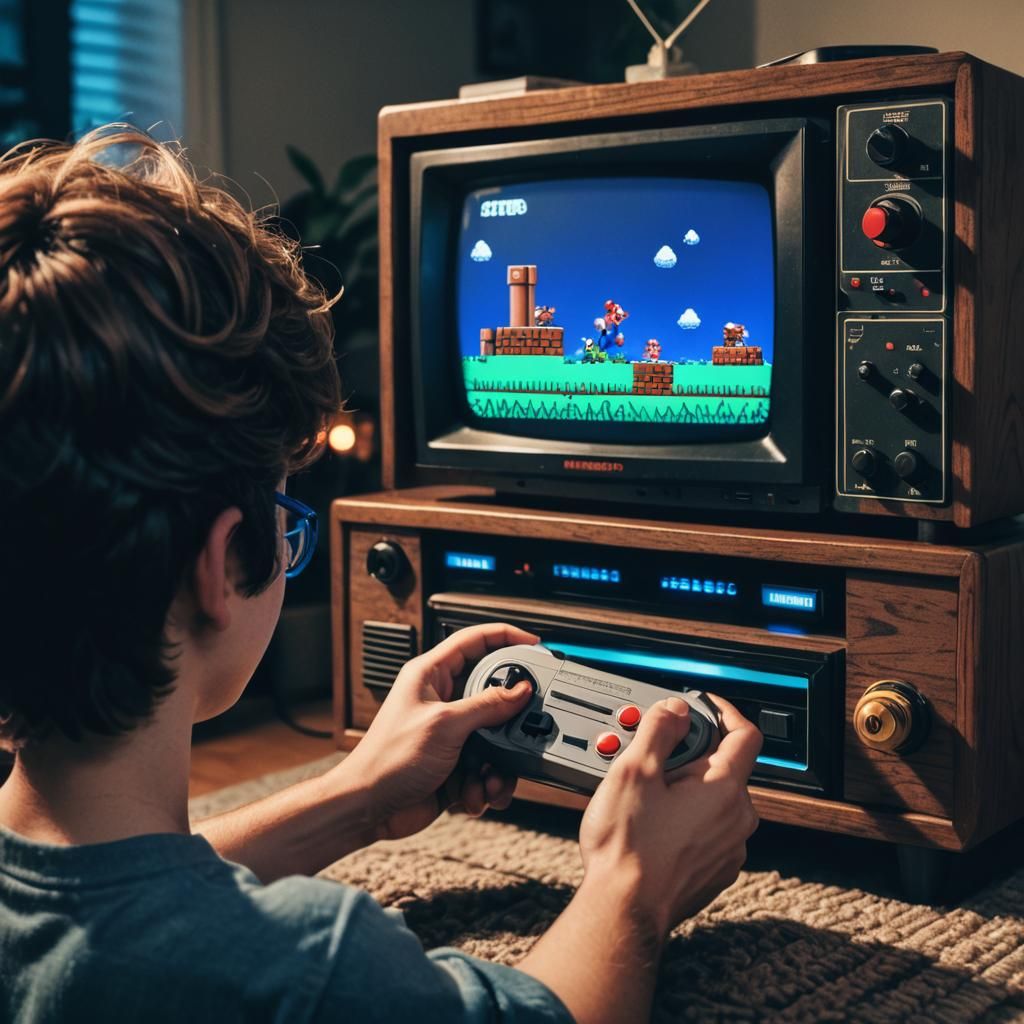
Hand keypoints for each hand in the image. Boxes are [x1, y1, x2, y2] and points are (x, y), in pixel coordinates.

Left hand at [336, 623, 538, 841]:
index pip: (473, 640)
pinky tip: (473, 793)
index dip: (505, 636)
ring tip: (488, 777)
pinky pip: (488, 768)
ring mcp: (450, 734)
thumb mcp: (444, 725)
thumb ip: (486, 705)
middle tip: (521, 731)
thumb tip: (520, 690)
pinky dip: (486, 785)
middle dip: (509, 721)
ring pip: (495, 738)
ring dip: (498, 764)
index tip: (533, 643)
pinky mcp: (456, 764)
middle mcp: (442, 700)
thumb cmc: (387, 760)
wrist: (368, 809)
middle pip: (493, 694)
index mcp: (430, 675)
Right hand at [579, 694, 761, 938]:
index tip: (703, 706)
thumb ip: (659, 729)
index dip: (724, 711)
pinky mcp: (716, 871)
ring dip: (689, 789)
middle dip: (693, 755)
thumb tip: (675, 709)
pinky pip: (710, 830)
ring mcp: (729, 849)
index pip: (745, 735)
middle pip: (725, 767)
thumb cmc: (628, 847)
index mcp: (725, 789)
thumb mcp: (633, 770)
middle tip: (655, 757)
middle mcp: (737, 820)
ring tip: (648, 795)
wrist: (624, 911)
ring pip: (716, 801)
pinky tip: (656, 825)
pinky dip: (688, 819)